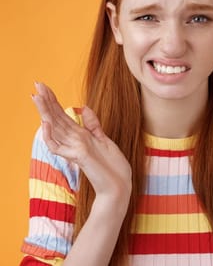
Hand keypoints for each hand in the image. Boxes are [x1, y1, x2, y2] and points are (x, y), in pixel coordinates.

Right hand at [31, 82, 131, 203]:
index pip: (63, 116)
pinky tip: (47, 123)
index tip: (44, 87)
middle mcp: (75, 141)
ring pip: (55, 128)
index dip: (53, 101)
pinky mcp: (79, 156)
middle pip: (56, 118)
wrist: (119, 186)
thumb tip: (85, 107)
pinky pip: (59, 147)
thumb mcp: (104, 140)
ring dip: (46, 112)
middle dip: (47, 101)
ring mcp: (75, 149)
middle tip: (36, 84)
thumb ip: (93, 125)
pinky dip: (51, 136)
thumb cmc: (113, 167)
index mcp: (80, 136)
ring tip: (37, 96)